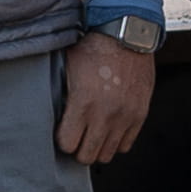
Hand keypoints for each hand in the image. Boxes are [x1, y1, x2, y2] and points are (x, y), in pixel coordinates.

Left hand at [54, 35, 154, 164]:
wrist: (128, 36)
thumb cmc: (95, 47)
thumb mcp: (68, 67)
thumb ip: (62, 94)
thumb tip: (51, 114)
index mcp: (83, 102)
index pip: (67, 143)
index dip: (62, 140)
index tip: (62, 132)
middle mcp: (106, 114)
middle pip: (87, 155)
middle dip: (77, 149)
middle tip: (76, 137)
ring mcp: (125, 117)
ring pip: (107, 154)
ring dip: (97, 147)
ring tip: (92, 134)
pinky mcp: (140, 115)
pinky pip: (126, 144)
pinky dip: (116, 141)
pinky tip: (108, 129)